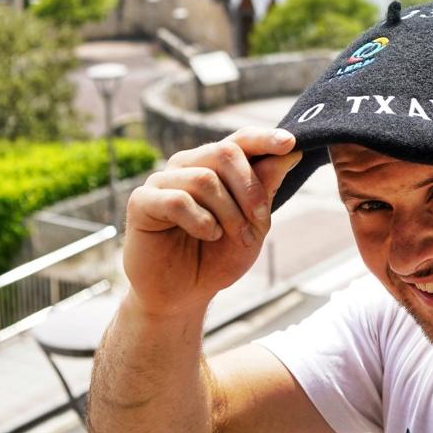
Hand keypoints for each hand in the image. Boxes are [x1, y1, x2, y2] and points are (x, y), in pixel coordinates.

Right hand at [123, 127, 303, 316]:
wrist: (186, 294)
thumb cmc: (219, 256)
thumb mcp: (254, 223)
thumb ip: (266, 187)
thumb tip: (290, 152)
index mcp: (216, 166)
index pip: (240, 139)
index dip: (264, 138)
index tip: (290, 143)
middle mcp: (188, 165)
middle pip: (225, 152)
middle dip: (250, 189)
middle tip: (260, 222)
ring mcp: (163, 180)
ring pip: (205, 179)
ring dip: (230, 213)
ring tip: (235, 237)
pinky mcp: (142, 201)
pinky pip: (177, 200)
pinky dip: (201, 221)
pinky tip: (208, 235)